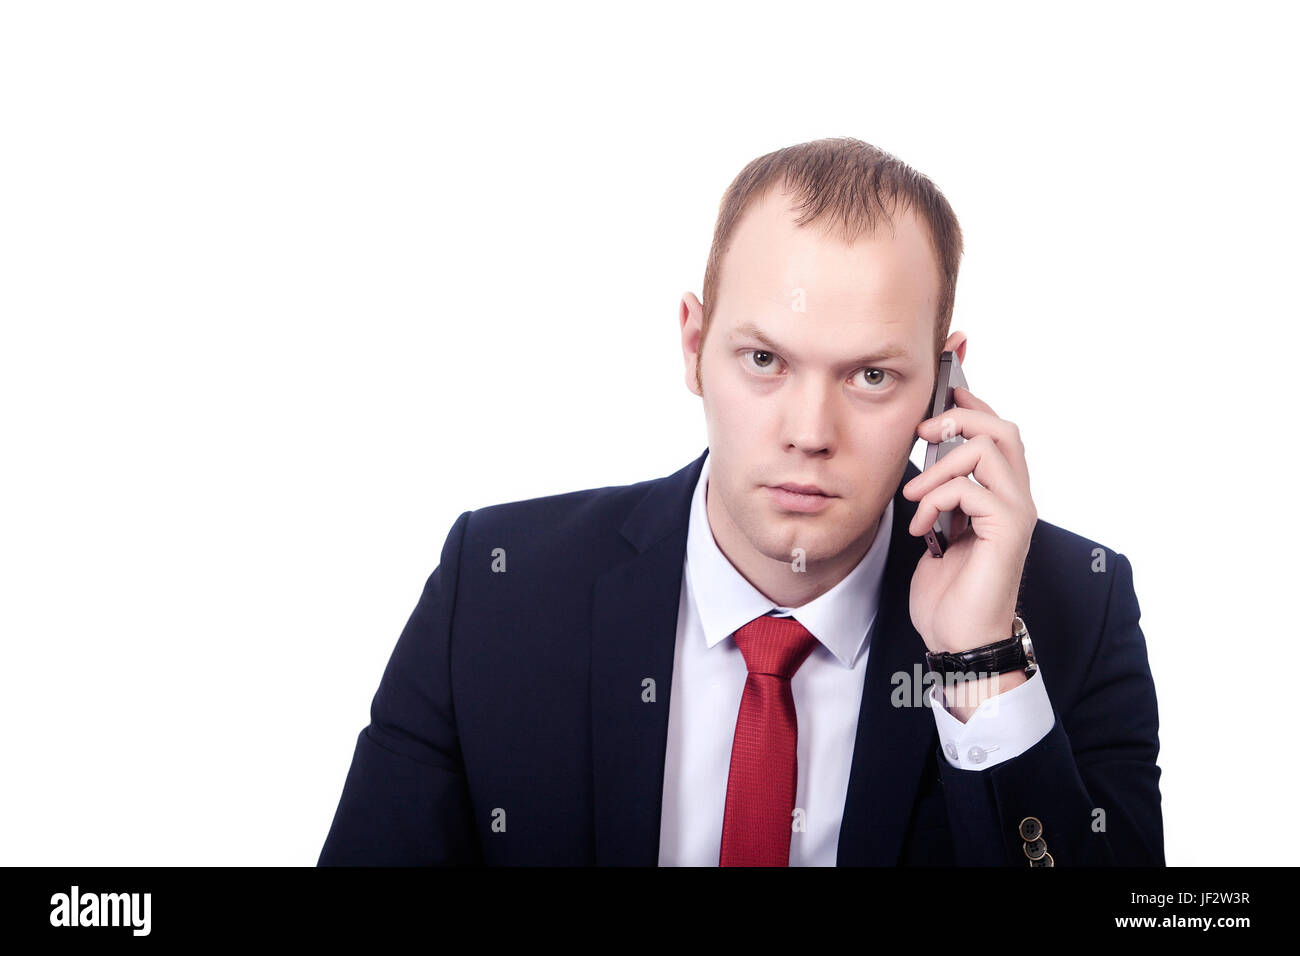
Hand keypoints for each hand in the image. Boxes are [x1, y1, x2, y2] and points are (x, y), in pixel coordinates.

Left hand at [902, 386, 1036, 655]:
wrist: (958, 637)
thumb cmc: (947, 589)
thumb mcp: (936, 526)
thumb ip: (939, 491)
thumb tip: (922, 454)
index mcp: (1001, 493)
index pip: (996, 430)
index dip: (972, 401)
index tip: (943, 385)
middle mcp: (1017, 498)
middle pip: (1002, 428)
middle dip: (959, 418)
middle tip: (924, 432)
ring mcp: (1016, 513)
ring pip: (987, 449)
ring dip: (939, 467)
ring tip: (915, 497)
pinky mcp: (1008, 531)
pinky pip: (973, 488)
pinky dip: (937, 500)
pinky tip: (921, 527)